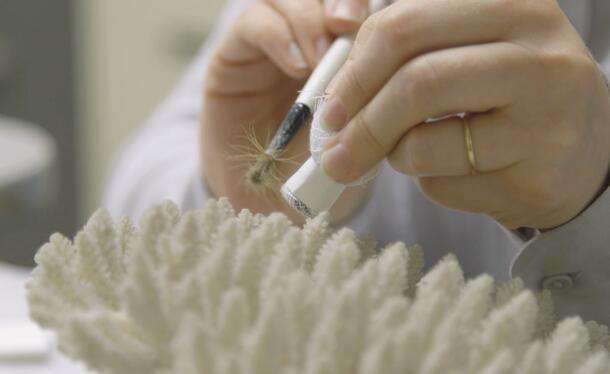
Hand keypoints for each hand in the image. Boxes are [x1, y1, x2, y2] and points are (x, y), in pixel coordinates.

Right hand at [202, 0, 369, 220]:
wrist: (268, 202)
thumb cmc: (318, 169)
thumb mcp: (358, 134)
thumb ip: (374, 98)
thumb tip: (396, 64)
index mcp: (341, 54)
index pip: (356, 9)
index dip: (369, 9)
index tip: (385, 31)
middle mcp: (306, 40)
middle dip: (340, 2)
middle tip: (351, 26)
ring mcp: (270, 44)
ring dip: (310, 21)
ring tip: (320, 58)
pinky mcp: (235, 54)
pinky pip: (254, 23)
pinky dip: (278, 37)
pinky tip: (296, 66)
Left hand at [320, 0, 609, 228]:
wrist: (581, 154)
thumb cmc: (506, 101)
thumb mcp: (465, 56)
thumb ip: (409, 57)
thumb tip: (334, 98)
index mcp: (506, 3)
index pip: (401, 25)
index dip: (354, 72)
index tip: (332, 107)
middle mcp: (536, 44)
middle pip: (414, 79)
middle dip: (361, 122)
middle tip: (336, 151)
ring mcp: (546, 104)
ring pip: (424, 137)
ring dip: (392, 156)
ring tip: (400, 158)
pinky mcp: (542, 161)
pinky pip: (447, 178)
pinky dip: (427, 182)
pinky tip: (452, 173)